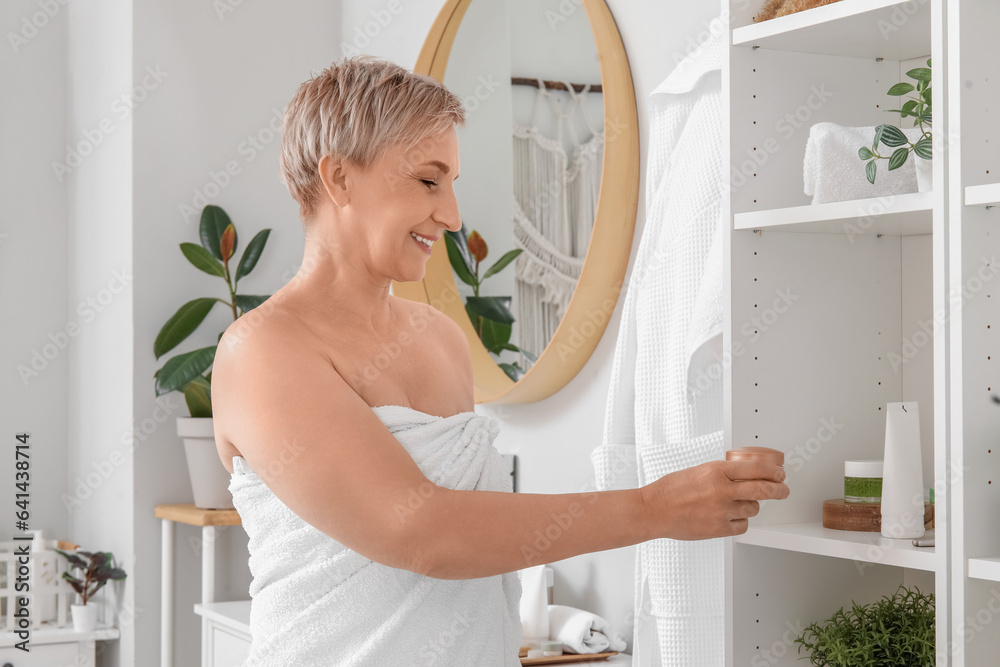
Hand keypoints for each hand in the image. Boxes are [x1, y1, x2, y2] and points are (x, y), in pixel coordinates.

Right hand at [638, 460, 788, 540]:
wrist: (654, 510)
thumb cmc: (670, 490)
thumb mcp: (698, 471)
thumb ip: (721, 474)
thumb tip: (742, 476)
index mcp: (716, 471)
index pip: (756, 469)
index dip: (773, 472)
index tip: (779, 473)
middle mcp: (721, 490)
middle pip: (763, 490)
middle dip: (779, 490)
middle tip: (783, 490)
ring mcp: (721, 511)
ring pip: (752, 509)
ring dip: (751, 506)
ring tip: (739, 504)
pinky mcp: (719, 528)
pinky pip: (742, 525)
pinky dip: (740, 521)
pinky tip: (731, 517)